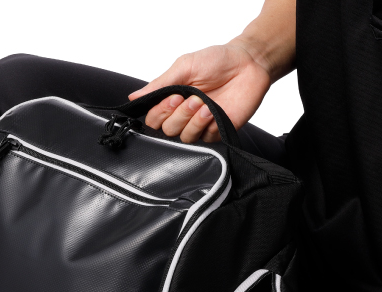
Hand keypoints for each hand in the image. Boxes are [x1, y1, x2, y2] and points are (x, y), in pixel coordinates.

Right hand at [128, 40, 272, 142]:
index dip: (160, 113)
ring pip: (185, 137)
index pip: (154, 119)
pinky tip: (215, 111)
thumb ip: (160, 84)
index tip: (172, 97)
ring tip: (205, 103)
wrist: (247, 65)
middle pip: (168, 131)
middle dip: (178, 115)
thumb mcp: (184, 67)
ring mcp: (201, 125)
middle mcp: (184, 114)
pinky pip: (205, 139)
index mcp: (172, 98)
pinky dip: (208, 126)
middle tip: (191, 98)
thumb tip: (134, 97)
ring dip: (193, 121)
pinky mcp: (217, 132)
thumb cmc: (216, 61)